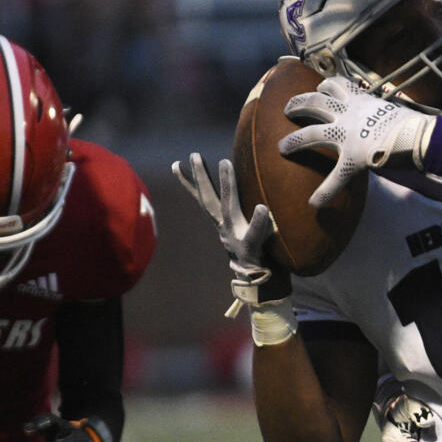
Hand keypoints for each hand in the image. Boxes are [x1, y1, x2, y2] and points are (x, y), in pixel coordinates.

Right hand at [171, 154, 289, 315]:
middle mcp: (226, 229)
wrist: (261, 286)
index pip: (206, 199)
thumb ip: (247, 217)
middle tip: (194, 155)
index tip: (180, 163)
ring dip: (227, 185)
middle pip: (209, 200)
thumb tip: (252, 196)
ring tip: (225, 162)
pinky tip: (262, 206)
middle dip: (202, 178)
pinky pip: (255, 234)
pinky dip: (259, 222)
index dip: (193, 182)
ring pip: (228, 208)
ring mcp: (237, 238)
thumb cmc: (257, 255)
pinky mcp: (252, 248)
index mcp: (224, 224)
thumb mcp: (248, 233)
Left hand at [279, 78, 434, 207]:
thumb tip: (397, 118)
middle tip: (288, 108)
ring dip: (294, 140)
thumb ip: (386, 114)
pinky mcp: (353, 156)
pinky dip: (325, 192)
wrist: (420, 135)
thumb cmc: (415, 124)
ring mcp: (348, 134)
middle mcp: (350, 113)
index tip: (319, 86)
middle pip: (315, 102)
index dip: (326, 85)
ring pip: (312, 133)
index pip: (339, 85)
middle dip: (298, 103)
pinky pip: (335, 177)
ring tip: (283, 146)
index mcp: (362, 100)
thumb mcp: (396, 111)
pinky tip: (315, 202)